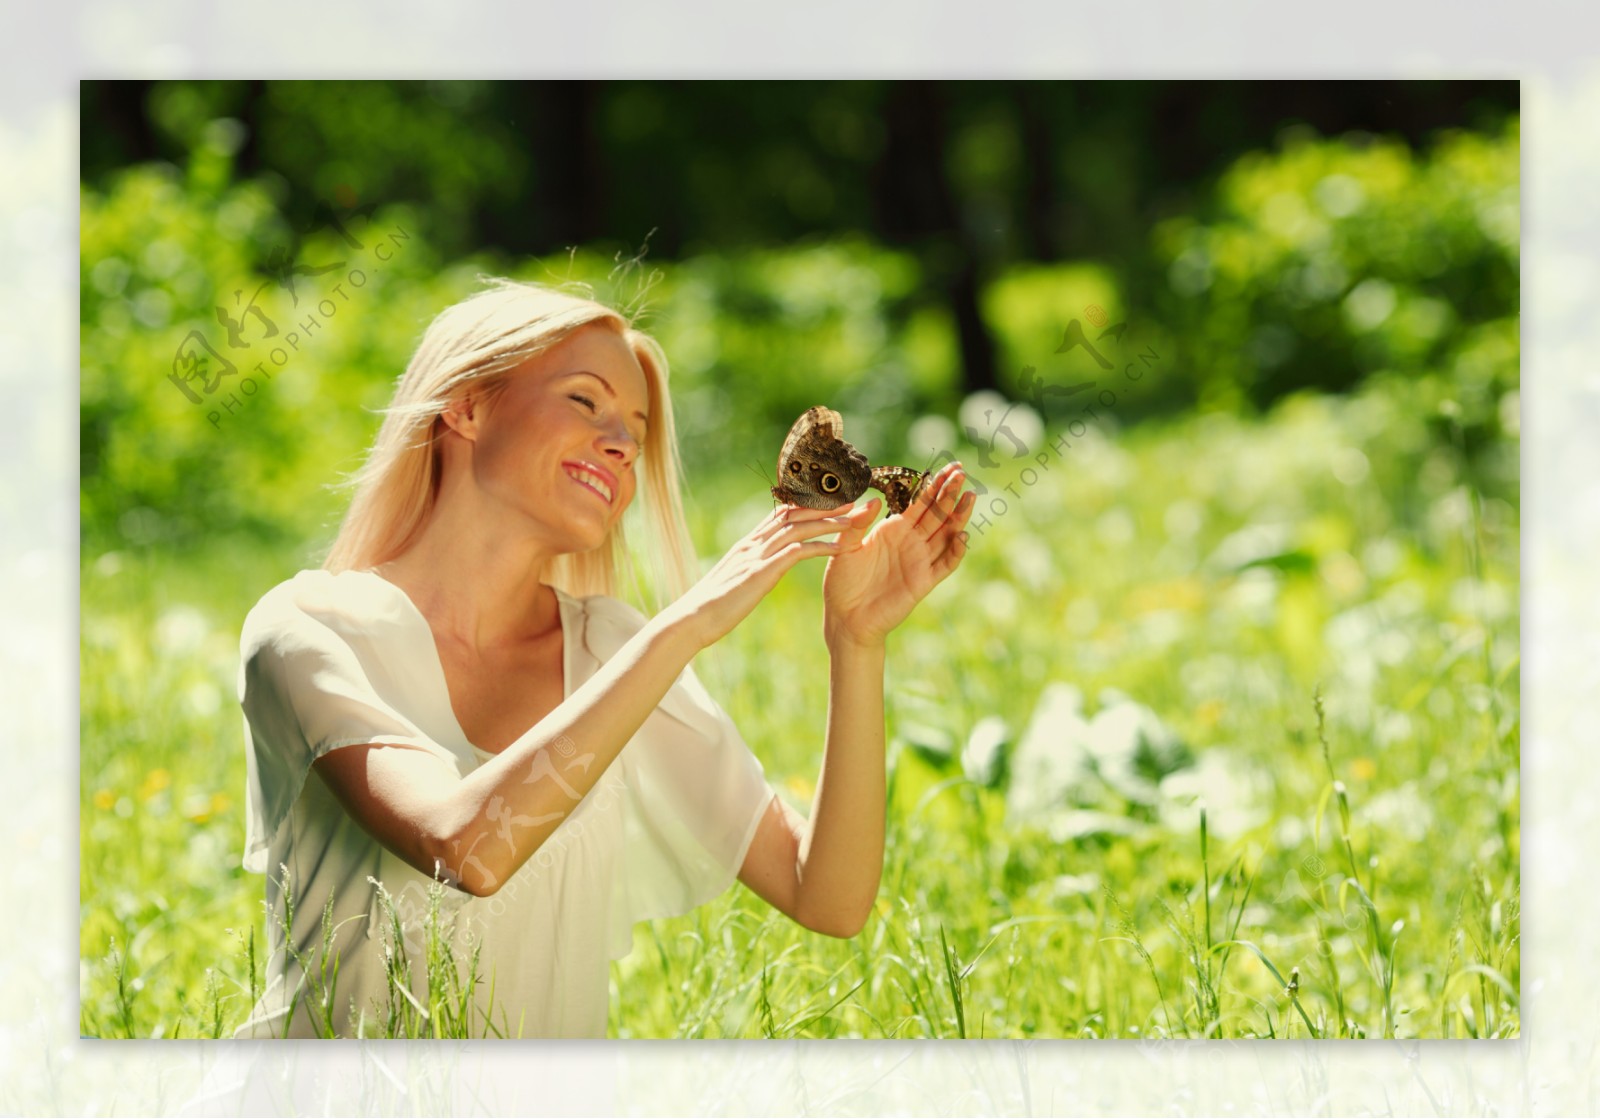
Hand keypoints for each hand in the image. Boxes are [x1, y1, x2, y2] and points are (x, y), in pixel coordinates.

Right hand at [667, 500, 877, 649]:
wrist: (691, 619)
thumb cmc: (709, 607)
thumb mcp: (732, 582)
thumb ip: (746, 570)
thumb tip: (757, 570)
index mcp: (746, 545)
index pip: (778, 514)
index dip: (805, 505)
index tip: (828, 499)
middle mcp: (752, 544)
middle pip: (792, 514)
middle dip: (823, 505)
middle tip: (851, 498)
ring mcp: (756, 556)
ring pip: (798, 528)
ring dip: (829, 521)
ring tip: (854, 518)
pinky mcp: (761, 572)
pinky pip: (798, 553)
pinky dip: (821, 546)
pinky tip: (842, 547)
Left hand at [822, 463, 975, 647]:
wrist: (845, 617)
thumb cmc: (842, 582)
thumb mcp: (845, 546)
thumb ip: (857, 523)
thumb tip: (875, 500)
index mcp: (894, 530)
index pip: (921, 503)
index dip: (935, 486)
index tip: (950, 467)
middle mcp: (911, 542)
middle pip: (937, 514)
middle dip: (950, 493)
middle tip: (962, 472)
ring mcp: (920, 561)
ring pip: (946, 534)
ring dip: (959, 517)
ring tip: (969, 496)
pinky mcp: (923, 582)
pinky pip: (945, 564)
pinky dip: (955, 551)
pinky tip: (961, 536)